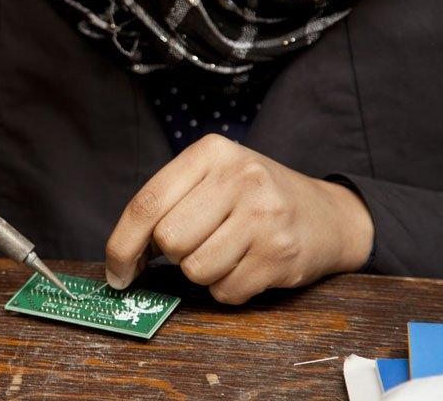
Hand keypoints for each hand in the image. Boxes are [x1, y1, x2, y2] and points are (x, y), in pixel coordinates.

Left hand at [104, 134, 373, 303]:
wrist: (326, 214)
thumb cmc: (251, 198)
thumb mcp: (210, 179)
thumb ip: (166, 205)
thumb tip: (122, 259)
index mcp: (211, 153)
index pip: (146, 203)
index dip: (122, 245)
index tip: (116, 272)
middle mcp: (240, 177)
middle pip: (169, 240)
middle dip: (173, 254)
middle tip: (196, 243)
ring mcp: (265, 215)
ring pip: (196, 269)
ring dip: (202, 272)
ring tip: (226, 251)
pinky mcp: (281, 254)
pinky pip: (226, 291)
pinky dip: (228, 287)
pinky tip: (246, 264)